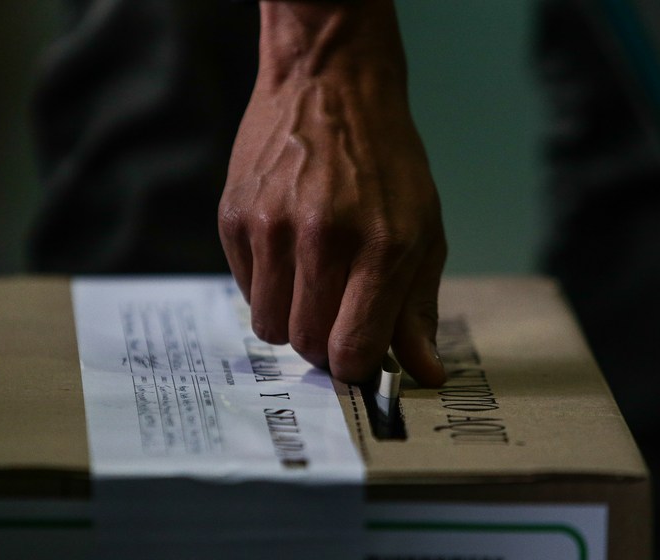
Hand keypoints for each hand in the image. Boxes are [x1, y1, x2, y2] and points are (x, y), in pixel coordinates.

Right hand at [219, 0, 445, 385]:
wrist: (329, 84)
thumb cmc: (386, 163)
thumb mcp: (422, 231)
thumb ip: (417, 309)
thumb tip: (425, 376)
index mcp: (382, 247)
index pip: (352, 351)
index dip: (355, 366)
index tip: (358, 355)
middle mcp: (323, 238)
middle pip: (307, 345)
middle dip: (323, 343)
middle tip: (336, 313)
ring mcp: (271, 226)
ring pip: (269, 326)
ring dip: (291, 317)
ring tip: (310, 277)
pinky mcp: (234, 216)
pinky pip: (244, 289)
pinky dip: (266, 284)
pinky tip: (286, 247)